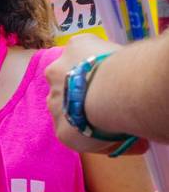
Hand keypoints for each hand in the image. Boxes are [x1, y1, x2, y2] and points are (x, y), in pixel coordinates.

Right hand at [45, 37, 136, 154]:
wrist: (106, 96)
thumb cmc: (106, 123)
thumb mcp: (108, 143)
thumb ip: (118, 141)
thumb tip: (139, 145)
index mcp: (61, 129)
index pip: (70, 124)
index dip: (85, 118)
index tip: (102, 115)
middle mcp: (51, 101)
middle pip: (64, 95)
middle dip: (78, 93)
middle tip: (105, 93)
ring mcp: (57, 73)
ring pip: (69, 70)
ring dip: (83, 70)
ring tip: (108, 72)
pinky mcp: (73, 47)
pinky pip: (82, 46)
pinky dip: (94, 49)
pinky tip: (110, 54)